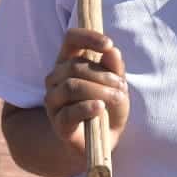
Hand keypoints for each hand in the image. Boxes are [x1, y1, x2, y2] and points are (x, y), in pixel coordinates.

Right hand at [43, 28, 128, 156]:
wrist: (103, 139)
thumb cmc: (108, 106)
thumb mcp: (117, 84)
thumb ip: (115, 67)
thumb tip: (112, 51)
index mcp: (68, 62)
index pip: (71, 39)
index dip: (88, 37)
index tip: (108, 44)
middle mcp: (55, 78)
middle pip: (74, 66)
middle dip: (103, 74)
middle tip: (122, 86)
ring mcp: (53, 101)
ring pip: (71, 86)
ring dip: (99, 90)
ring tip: (117, 98)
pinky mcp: (58, 122)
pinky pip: (69, 111)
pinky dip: (87, 107)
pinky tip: (100, 108)